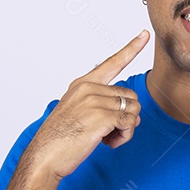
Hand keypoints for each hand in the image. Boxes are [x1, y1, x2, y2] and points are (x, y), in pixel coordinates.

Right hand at [26, 30, 149, 179]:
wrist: (44, 156)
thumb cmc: (59, 138)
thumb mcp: (76, 111)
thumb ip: (98, 103)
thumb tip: (131, 110)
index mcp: (83, 84)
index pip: (112, 62)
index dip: (132, 48)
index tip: (144, 33)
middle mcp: (89, 88)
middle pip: (130, 96)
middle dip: (126, 117)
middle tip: (109, 133)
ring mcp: (95, 101)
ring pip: (134, 110)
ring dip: (126, 128)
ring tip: (107, 138)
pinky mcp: (102, 116)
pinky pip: (130, 123)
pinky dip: (125, 136)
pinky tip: (108, 143)